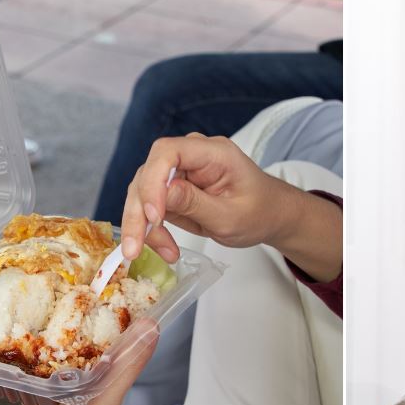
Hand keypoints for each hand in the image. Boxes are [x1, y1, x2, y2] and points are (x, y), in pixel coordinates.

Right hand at [121, 133, 301, 262]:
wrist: (269, 215)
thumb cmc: (259, 212)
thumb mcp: (230, 216)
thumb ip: (196, 204)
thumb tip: (162, 195)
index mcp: (213, 152)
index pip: (168, 151)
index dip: (153, 181)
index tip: (153, 215)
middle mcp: (191, 156)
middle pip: (148, 174)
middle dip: (139, 213)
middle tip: (135, 247)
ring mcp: (180, 172)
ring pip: (143, 193)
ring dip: (143, 226)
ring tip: (165, 253)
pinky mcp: (172, 189)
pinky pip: (150, 206)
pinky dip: (152, 229)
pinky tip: (166, 249)